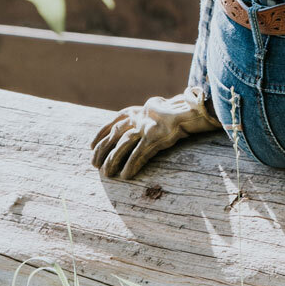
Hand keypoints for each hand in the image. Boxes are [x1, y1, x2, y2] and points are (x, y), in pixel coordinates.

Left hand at [89, 85, 221, 179]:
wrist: (194, 109)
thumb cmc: (180, 112)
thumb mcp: (159, 111)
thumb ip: (147, 117)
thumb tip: (136, 127)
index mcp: (140, 110)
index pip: (115, 120)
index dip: (102, 132)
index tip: (91, 145)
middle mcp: (141, 117)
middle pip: (116, 133)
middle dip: (103, 149)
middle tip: (93, 163)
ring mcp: (148, 126)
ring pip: (124, 143)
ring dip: (113, 159)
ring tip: (106, 174)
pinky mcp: (156, 137)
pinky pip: (139, 153)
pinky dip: (131, 165)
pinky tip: (125, 176)